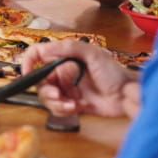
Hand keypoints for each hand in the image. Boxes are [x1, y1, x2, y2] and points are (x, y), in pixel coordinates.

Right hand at [19, 39, 136, 117]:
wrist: (129, 96)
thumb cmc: (115, 73)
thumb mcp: (93, 54)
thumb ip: (69, 48)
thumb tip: (44, 49)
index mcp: (65, 57)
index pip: (37, 55)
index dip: (28, 62)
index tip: (28, 73)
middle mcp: (63, 72)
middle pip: (40, 81)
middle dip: (46, 90)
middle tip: (57, 95)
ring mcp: (67, 89)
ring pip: (47, 97)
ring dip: (55, 102)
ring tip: (70, 105)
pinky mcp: (72, 104)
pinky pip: (57, 108)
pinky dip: (63, 110)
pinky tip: (76, 108)